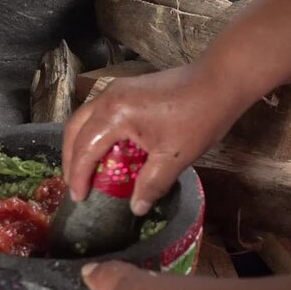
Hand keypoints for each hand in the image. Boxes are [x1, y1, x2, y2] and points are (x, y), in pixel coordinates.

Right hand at [62, 65, 242, 215]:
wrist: (219, 81)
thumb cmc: (199, 117)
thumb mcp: (174, 157)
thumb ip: (152, 185)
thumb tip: (136, 208)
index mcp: (115, 114)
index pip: (85, 148)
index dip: (78, 176)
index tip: (79, 198)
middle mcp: (108, 97)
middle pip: (75, 129)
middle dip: (71, 159)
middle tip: (75, 184)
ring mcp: (116, 89)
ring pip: (84, 118)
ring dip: (80, 144)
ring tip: (84, 169)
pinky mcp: (126, 88)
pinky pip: (98, 112)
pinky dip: (93, 132)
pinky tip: (104, 149)